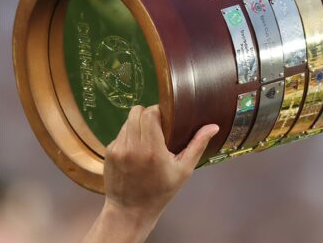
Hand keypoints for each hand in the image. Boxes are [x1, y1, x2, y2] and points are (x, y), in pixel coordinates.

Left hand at [103, 105, 218, 223]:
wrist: (130, 211)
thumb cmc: (161, 192)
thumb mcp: (184, 170)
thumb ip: (197, 145)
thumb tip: (213, 126)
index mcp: (152, 150)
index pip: (150, 113)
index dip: (159, 111)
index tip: (166, 119)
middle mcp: (132, 147)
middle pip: (136, 112)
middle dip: (148, 115)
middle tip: (158, 127)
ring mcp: (117, 150)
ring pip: (127, 122)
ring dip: (138, 125)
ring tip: (148, 139)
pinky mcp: (109, 153)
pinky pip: (120, 134)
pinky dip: (129, 136)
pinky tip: (137, 150)